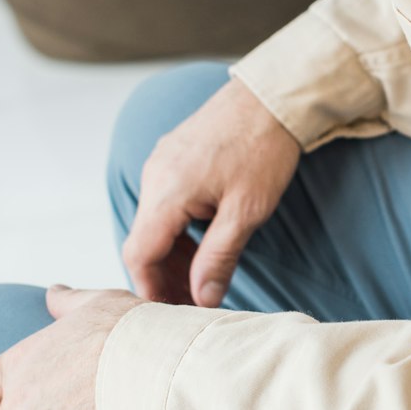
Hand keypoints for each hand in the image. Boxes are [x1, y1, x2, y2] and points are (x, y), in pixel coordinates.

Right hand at [124, 77, 300, 307]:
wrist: (271, 95)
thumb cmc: (264, 149)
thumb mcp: (247, 211)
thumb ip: (219, 257)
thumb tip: (202, 299)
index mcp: (167, 191)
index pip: (139, 254)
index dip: (150, 289)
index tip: (170, 314)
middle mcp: (155, 176)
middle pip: (143, 241)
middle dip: (162, 277)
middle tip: (190, 305)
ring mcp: (162, 164)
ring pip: (154, 223)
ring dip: (171, 255)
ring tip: (200, 281)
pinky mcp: (174, 158)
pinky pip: (164, 203)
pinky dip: (177, 231)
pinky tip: (202, 244)